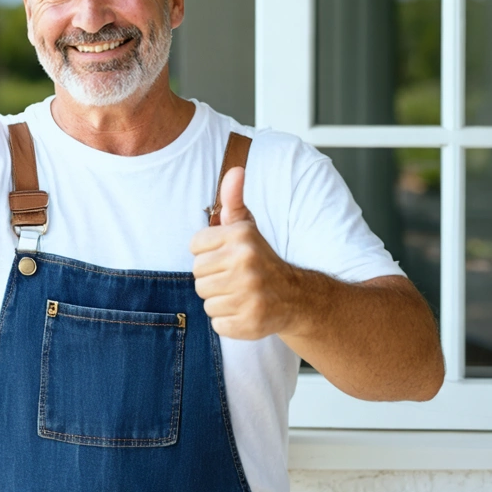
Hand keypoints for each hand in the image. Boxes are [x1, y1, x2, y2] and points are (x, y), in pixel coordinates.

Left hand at [191, 166, 298, 339]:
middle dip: (213, 277)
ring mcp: (250, 294)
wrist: (296, 297)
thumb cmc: (260, 259)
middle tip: (234, 277)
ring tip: (240, 293)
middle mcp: (246, 263)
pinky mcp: (251, 322)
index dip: (208, 253)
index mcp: (241, 236)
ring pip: (206, 299)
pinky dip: (228, 320)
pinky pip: (217, 322)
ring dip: (220, 299)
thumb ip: (233, 199)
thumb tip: (235, 169)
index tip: (226, 256)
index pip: (195, 246)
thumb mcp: (247, 227)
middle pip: (197, 274)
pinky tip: (245, 310)